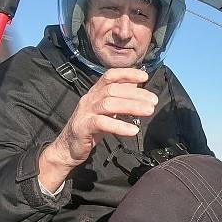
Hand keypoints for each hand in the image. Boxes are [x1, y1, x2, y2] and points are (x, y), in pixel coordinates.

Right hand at [38, 68, 157, 190]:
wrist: (68, 148)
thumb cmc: (90, 128)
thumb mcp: (106, 111)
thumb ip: (119, 99)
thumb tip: (136, 85)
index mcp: (95, 93)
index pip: (110, 76)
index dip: (127, 73)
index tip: (144, 76)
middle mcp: (89, 99)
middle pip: (113, 90)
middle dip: (136, 94)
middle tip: (153, 101)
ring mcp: (85, 112)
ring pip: (109, 104)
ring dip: (131, 106)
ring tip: (149, 111)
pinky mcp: (83, 127)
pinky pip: (102, 123)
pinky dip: (119, 125)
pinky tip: (133, 130)